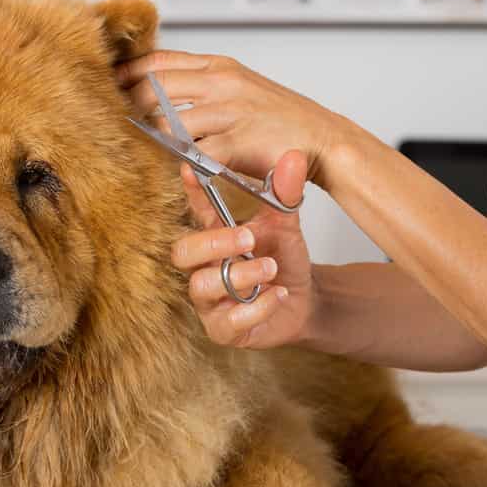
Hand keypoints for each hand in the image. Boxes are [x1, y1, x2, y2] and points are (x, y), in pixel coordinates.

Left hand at [115, 51, 354, 192]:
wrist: (323, 140)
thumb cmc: (281, 120)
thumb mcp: (241, 87)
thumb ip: (205, 84)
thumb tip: (161, 89)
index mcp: (220, 66)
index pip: (159, 61)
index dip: (127, 72)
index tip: (106, 82)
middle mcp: (222, 82)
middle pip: (154, 89)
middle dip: (130, 107)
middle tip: (113, 121)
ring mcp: (229, 110)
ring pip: (169, 123)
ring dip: (152, 139)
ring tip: (140, 150)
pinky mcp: (236, 140)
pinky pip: (194, 152)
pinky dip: (180, 162)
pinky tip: (174, 169)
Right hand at [171, 149, 318, 349]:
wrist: (304, 301)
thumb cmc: (283, 261)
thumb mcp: (287, 225)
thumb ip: (285, 194)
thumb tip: (293, 157)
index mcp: (215, 237)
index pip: (196, 212)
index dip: (190, 192)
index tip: (189, 169)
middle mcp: (204, 268)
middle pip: (182, 253)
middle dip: (213, 243)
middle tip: (248, 238)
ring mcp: (210, 300)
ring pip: (202, 286)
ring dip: (240, 275)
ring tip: (271, 268)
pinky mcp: (224, 329)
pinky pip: (227, 321)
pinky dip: (256, 307)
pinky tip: (276, 295)